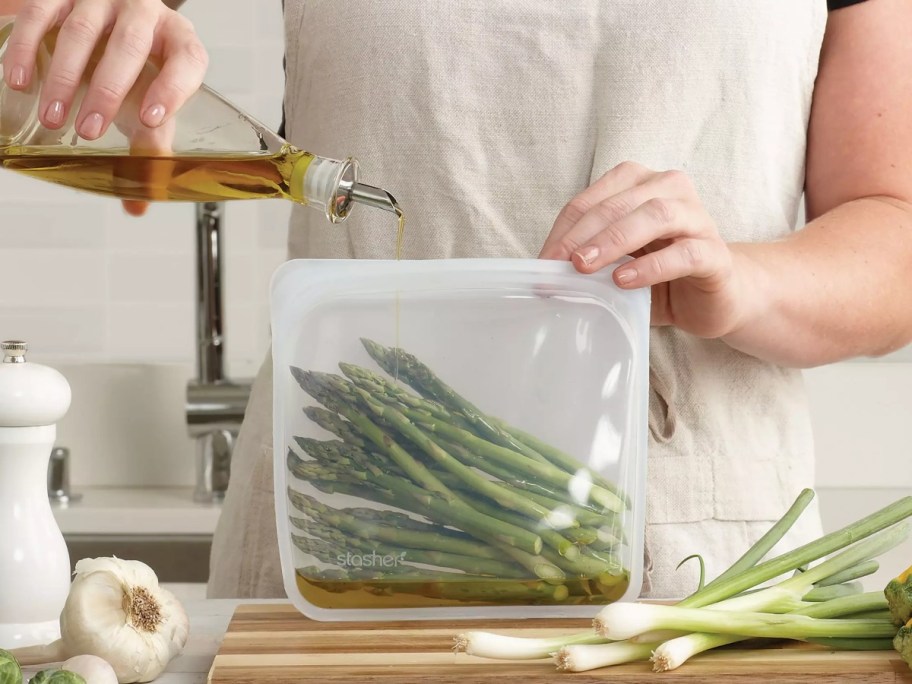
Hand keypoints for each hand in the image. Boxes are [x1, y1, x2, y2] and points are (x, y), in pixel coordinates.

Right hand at [2, 0, 207, 215]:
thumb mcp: (151, 101)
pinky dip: (27, 49)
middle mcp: (145, 12)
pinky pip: (40, 14)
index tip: (150, 121)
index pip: (187, 61)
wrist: (110, 20)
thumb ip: (149, 146)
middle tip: (90, 131)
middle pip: (129, 46)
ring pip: (82, 31)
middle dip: (107, 91)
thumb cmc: (138, 68)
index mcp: (179, 40)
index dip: (171, 89)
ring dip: (65, 77)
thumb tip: (138, 204)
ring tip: (54, 118)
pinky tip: (18, 80)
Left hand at [539, 162, 745, 338]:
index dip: (565, 229)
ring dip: (614, 240)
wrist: (716, 299)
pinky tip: (624, 281)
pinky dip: (650, 266)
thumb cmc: (659, 276)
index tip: (543, 261)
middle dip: (584, 233)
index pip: (593, 199)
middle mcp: (671, 190)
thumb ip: (588, 260)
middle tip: (559, 263)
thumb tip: (543, 275)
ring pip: (655, 215)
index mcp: (640, 184)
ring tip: (585, 266)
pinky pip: (684, 253)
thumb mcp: (616, 263)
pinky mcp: (716, 254)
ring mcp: (698, 219)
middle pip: (620, 203)